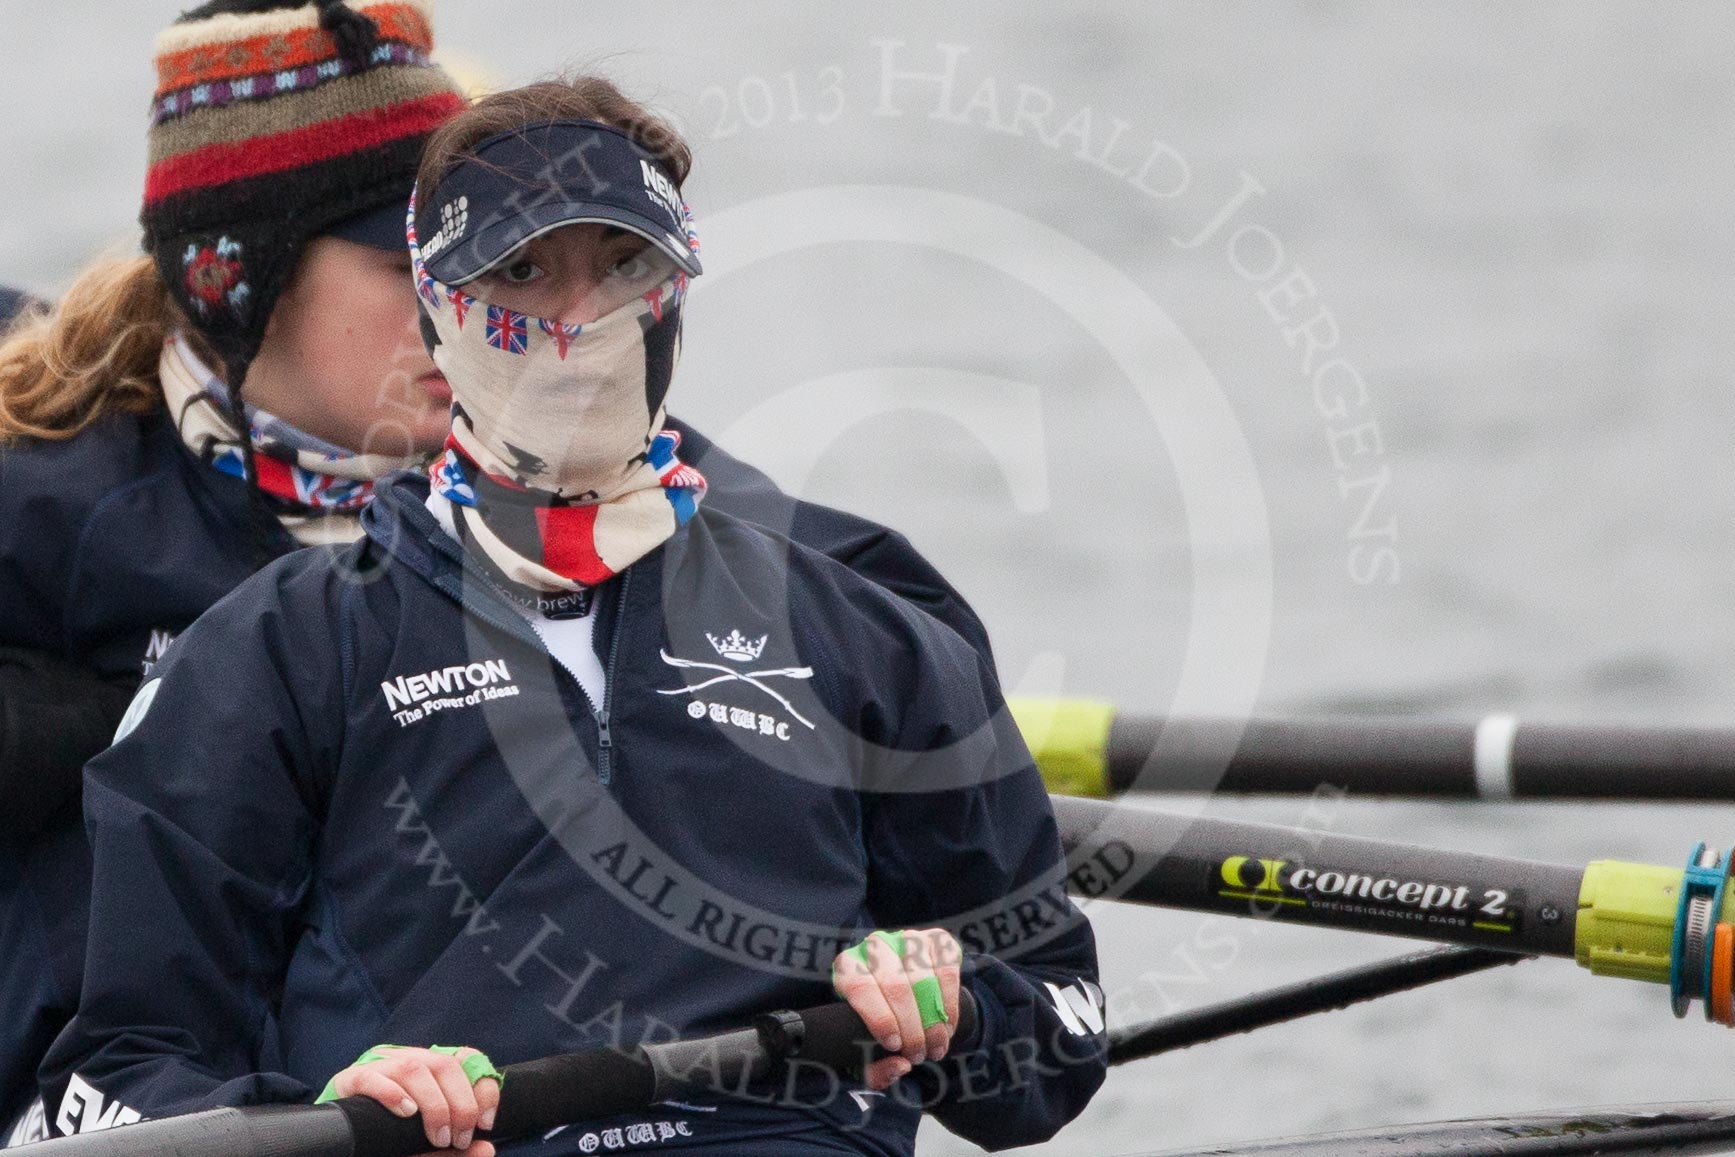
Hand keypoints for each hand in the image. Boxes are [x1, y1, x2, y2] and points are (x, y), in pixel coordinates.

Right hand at [326, 1045, 500, 1154]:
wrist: (343, 1139)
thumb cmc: (390, 1137)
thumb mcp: (426, 1144)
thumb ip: (455, 1150)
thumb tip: (487, 1150)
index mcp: (430, 1066)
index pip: (467, 1059)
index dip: (483, 1087)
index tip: (486, 1123)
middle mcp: (407, 1059)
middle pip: (445, 1064)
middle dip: (460, 1104)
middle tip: (458, 1139)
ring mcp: (378, 1066)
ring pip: (413, 1068)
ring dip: (433, 1104)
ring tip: (438, 1136)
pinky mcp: (350, 1079)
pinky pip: (370, 1077)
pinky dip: (392, 1094)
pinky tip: (406, 1113)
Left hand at [832, 928, 962, 1089]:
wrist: (908, 992)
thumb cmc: (881, 1021)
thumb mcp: (867, 1046)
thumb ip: (875, 1066)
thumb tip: (900, 1067)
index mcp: (848, 967)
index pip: (860, 986)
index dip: (879, 1017)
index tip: (894, 1046)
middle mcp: (875, 946)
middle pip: (895, 984)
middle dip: (911, 1027)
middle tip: (918, 1055)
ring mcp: (907, 938)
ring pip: (923, 977)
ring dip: (932, 1018)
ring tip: (935, 1047)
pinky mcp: (936, 939)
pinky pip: (947, 969)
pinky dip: (949, 1004)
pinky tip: (947, 1026)